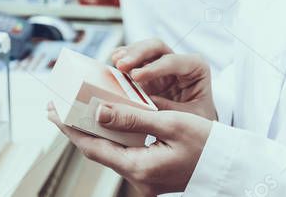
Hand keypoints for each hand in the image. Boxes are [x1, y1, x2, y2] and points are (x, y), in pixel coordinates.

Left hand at [47, 101, 211, 196]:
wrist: (232, 168)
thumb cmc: (208, 144)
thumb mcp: (172, 124)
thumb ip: (134, 117)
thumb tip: (98, 112)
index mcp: (140, 168)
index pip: (93, 146)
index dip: (70, 127)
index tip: (53, 110)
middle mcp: (138, 179)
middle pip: (98, 150)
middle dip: (77, 127)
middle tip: (57, 106)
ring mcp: (145, 180)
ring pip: (110, 151)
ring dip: (94, 130)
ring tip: (76, 110)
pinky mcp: (152, 175)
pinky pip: (124, 153)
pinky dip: (113, 136)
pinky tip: (107, 121)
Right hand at [112, 39, 216, 120]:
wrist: (198, 130)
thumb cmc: (199, 122)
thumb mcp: (188, 118)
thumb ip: (165, 111)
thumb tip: (138, 109)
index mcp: (195, 68)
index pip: (174, 61)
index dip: (155, 67)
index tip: (136, 77)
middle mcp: (178, 63)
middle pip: (157, 47)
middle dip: (138, 53)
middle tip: (121, 65)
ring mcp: (161, 67)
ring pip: (144, 50)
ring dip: (128, 54)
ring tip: (115, 62)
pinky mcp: (147, 75)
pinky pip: (134, 62)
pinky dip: (124, 59)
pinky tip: (113, 63)